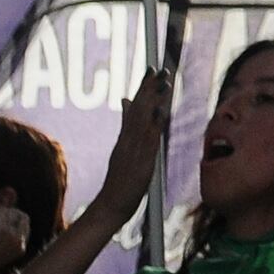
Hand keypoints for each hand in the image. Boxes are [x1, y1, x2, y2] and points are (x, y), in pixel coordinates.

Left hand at [0, 203, 30, 273]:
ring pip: (14, 213)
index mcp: (21, 248)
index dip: (15, 220)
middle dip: (12, 212)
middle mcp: (20, 240)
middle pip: (24, 218)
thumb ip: (1, 241)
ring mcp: (13, 234)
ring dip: (1, 211)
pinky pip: (3, 213)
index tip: (1, 219)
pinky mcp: (2, 229)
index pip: (25, 228)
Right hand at [100, 69, 171, 215]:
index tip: (153, 69)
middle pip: (139, 109)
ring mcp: (132, 150)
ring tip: (163, 82)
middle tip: (160, 68)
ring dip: (154, 99)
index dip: (144, 88)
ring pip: (143, 120)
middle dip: (150, 88)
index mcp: (125, 137)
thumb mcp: (122, 148)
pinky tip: (159, 110)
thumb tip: (126, 100)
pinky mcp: (139, 161)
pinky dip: (153, 123)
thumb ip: (126, 125)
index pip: (135, 107)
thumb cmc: (120, 179)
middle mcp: (128, 140)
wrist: (110, 205)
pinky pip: (147, 139)